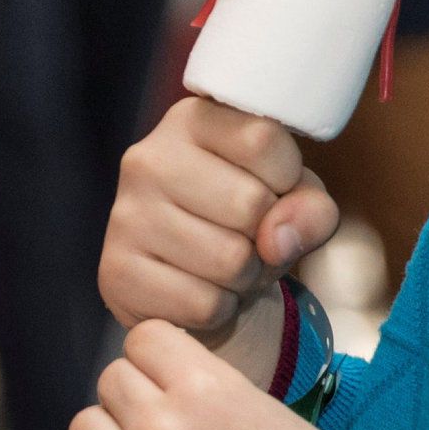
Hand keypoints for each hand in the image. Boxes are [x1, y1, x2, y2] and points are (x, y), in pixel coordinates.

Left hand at [51, 320, 366, 429]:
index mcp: (204, 387)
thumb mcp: (265, 410)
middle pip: (110, 381)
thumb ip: (203, 390)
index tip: (176, 386)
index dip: (159, 361)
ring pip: (83, 428)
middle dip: (137, 402)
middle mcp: (162, 428)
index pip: (142, 338)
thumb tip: (153, 381)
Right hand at [102, 96, 339, 360]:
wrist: (195, 281)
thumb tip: (276, 240)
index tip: (269, 188)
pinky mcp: (117, 272)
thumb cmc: (249, 224)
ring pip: (229, 260)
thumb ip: (311, 208)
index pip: (264, 140)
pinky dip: (217, 309)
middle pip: (250, 204)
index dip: (287, 179)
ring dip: (245, 278)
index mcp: (191, 120)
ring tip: (226, 267)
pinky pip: (202, 304)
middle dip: (266, 237)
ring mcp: (126, 215)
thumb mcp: (296, 200)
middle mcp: (148, 158)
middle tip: (247, 239)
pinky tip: (199, 290)